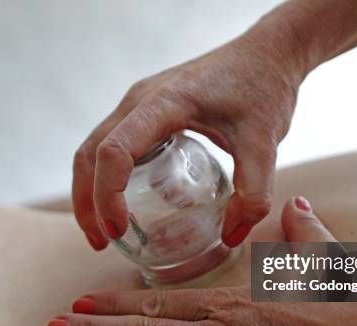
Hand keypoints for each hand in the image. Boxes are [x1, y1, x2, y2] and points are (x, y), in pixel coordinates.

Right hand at [72, 27, 303, 250]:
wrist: (267, 52)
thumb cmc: (264, 87)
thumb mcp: (265, 142)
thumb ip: (254, 192)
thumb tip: (231, 235)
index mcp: (165, 102)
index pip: (114, 151)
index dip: (107, 195)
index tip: (120, 230)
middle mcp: (141, 99)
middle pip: (90, 152)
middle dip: (88, 202)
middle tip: (103, 242)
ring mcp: (140, 102)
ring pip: (94, 148)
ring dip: (91, 190)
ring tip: (106, 230)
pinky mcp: (147, 108)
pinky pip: (113, 142)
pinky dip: (107, 175)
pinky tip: (124, 201)